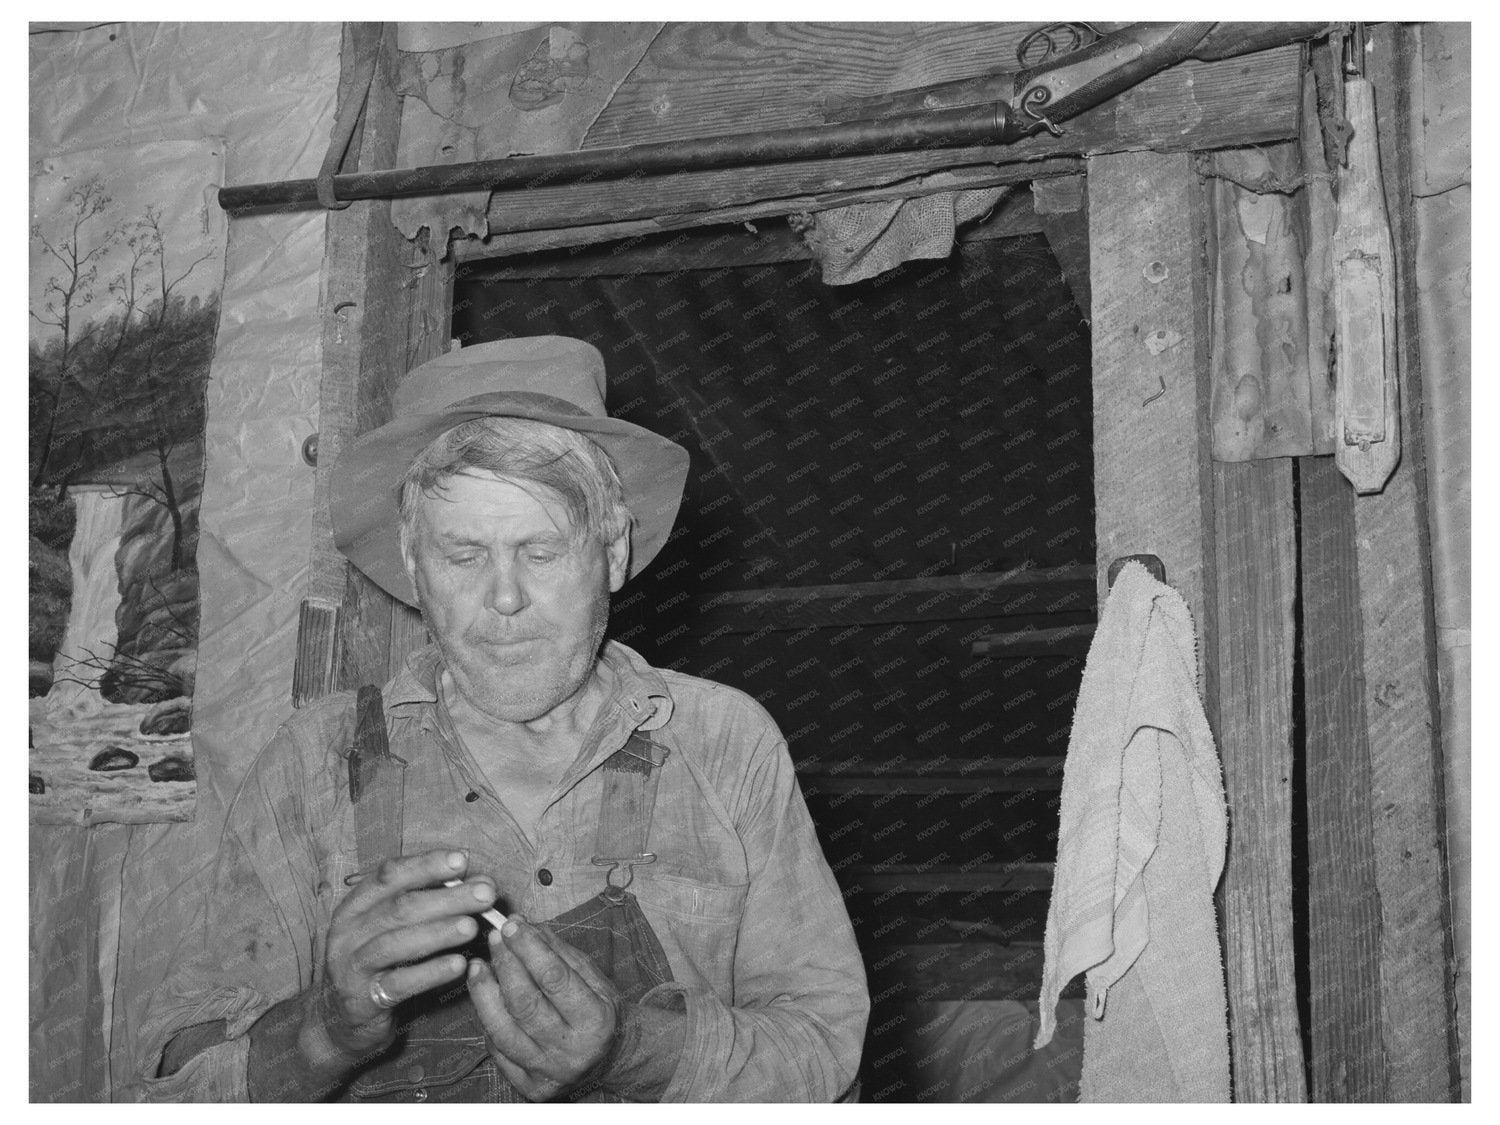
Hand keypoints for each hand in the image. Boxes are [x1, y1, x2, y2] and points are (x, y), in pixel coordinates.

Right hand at [308, 849, 496, 1066]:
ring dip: (439, 932)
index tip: (462, 860)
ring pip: (396, 944)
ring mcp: (351, 967)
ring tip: (472, 927)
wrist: (340, 1019)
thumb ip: (425, 902)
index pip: (389, 875)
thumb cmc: (377, 963)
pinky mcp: (361, 1000)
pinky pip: (398, 984)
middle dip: (447, 898)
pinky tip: (458, 965)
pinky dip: (430, 972)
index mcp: (355, 906)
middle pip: (400, 907)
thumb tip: (475, 880)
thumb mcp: (391, 927)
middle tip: (485, 894)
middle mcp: (348, 932)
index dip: (426, 864)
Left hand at [467, 914, 619, 1100]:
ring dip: (485, 994)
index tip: (511, 926)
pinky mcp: (529, 1087)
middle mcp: (572, 1051)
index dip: (528, 949)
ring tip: (478, 966)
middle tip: (494, 939)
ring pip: (503, 1031)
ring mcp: (548, 1072)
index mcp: (595, 1020)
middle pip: (525, 1004)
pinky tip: (486, 1000)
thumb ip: (557, 951)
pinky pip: (498, 1052)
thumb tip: (522, 925)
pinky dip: (489, 1023)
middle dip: (505, 965)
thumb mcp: (592, 976)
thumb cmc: (598, 1009)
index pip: (554, 978)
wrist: (609, 1057)